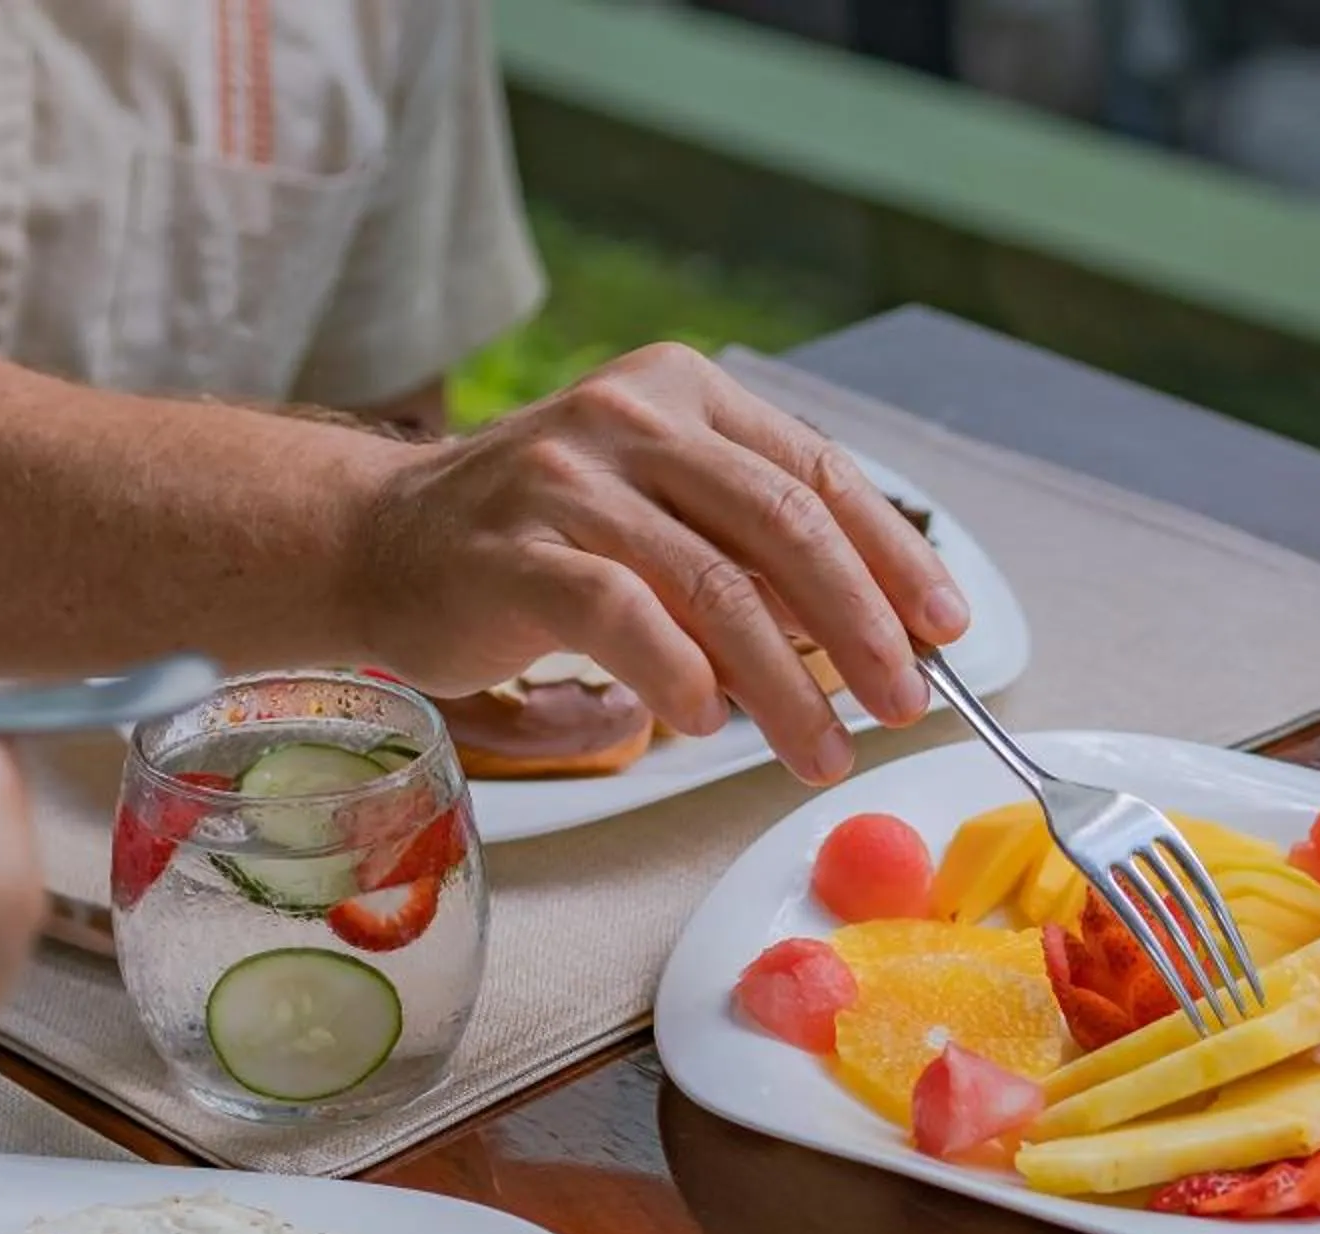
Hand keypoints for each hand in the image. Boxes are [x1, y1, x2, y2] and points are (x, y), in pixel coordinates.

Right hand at [344, 343, 968, 784]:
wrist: (372, 541)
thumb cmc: (536, 541)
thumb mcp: (660, 518)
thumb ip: (754, 557)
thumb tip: (876, 637)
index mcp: (684, 394)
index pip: (819, 474)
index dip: (895, 558)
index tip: (947, 629)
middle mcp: (628, 415)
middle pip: (785, 525)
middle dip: (863, 626)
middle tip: (905, 703)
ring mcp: (566, 478)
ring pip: (717, 585)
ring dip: (788, 686)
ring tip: (823, 754)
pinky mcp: (513, 550)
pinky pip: (624, 618)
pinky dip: (681, 678)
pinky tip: (710, 724)